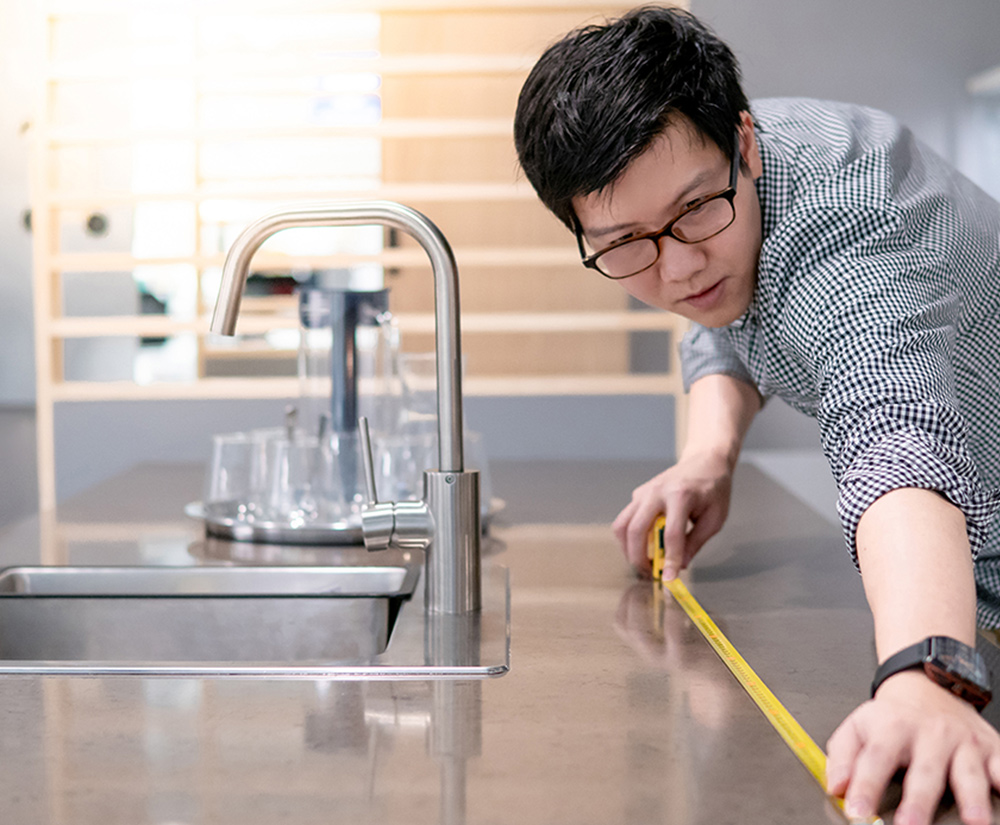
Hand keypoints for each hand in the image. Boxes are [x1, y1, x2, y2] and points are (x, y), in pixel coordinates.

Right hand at [611, 450, 732, 577]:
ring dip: (629, 549)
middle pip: (636, 529)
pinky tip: (646, 545)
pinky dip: (631, 538)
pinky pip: (626, 520)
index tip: (668, 579)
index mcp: (681, 495)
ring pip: (622, 525)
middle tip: (650, 574)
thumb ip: (695, 543)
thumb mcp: (714, 518)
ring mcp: (644, 492)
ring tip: (644, 563)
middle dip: (639, 558)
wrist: (704, 461)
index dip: (669, 559)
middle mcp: (657, 492)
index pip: (671, 533)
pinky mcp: (638, 495)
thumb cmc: (713, 490)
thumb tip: (679, 565)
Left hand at [826, 671, 999, 824]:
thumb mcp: (858, 726)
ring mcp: (962, 743)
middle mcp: (930, 735)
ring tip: (974, 821)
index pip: (875, 759)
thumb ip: (843, 757)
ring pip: (969, 773)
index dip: (865, 786)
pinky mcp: (991, 750)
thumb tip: (835, 787)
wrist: (927, 687)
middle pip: (924, 771)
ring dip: (972, 798)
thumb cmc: (892, 717)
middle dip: (919, 802)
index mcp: (892, 728)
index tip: (857, 811)